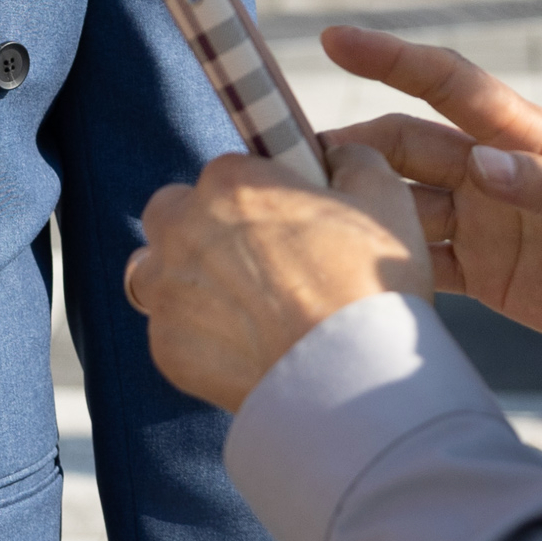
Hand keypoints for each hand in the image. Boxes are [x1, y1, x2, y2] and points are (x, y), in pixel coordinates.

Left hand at [126, 147, 429, 414]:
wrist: (351, 383)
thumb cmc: (369, 284)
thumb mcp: (384, 198)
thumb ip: (352, 160)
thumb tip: (333, 157)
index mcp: (230, 182)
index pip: (226, 172)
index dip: (255, 197)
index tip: (280, 223)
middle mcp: (183, 229)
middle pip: (172, 213)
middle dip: (200, 229)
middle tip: (251, 262)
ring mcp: (168, 291)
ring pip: (157, 272)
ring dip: (187, 281)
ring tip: (241, 308)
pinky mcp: (166, 348)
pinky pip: (172, 332)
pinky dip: (199, 339)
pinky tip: (244, 350)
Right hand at [319, 24, 541, 387]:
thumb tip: (480, 165)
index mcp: (529, 141)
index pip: (450, 85)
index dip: (392, 59)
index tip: (333, 39)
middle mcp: (495, 173)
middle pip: (404, 147)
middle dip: (346, 147)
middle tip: (279, 161)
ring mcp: (485, 222)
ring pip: (400, 204)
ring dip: (353, 207)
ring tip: (293, 219)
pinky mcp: (484, 274)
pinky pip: (418, 261)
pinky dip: (380, 263)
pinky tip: (339, 275)